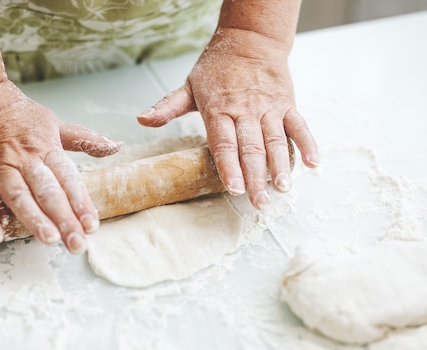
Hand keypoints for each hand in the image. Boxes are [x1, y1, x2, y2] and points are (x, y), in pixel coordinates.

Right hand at [0, 81, 119, 252]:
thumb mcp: (53, 124)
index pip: (67, 178)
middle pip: (47, 191)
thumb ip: (83, 140)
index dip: (81, 202)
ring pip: (17, 194)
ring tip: (48, 239)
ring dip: (33, 217)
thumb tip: (115, 146)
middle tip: (76, 243)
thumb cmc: (15, 113)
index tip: (92, 225)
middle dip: (64, 218)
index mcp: (45, 149)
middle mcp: (24, 158)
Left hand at [138, 28, 318, 208]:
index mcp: (218, 109)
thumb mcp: (188, 86)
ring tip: (284, 189)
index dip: (229, 167)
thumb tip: (142, 119)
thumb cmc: (216, 68)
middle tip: (259, 203)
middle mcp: (245, 111)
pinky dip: (308, 144)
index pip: (224, 143)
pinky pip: (299, 126)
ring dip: (282, 166)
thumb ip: (167, 107)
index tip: (234, 188)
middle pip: (251, 149)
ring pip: (276, 140)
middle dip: (256, 177)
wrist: (249, 40)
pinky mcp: (286, 104)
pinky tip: (314, 164)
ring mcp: (268, 108)